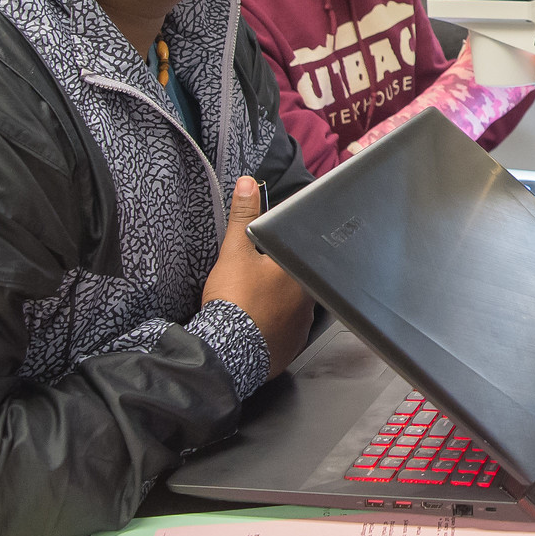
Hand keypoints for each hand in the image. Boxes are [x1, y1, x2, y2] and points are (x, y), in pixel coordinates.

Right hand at [201, 176, 312, 378]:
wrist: (225, 350)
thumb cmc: (233, 301)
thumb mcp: (235, 251)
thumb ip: (243, 216)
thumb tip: (248, 185)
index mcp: (299, 269)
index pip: (298, 248)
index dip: (280, 247)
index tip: (267, 253)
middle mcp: (309, 297)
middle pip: (295, 277)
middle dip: (277, 274)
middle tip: (253, 279)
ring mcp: (302, 324)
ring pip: (292, 304)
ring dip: (278, 301)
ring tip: (252, 303)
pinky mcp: (292, 346)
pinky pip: (286, 330)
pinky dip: (274, 325)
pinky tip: (256, 323)